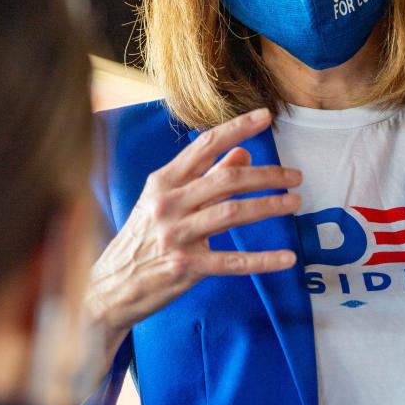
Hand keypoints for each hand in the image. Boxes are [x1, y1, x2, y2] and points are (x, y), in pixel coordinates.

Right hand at [86, 107, 300, 367]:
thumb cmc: (141, 241)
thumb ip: (205, 177)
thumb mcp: (164, 202)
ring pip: (232, 213)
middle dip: (267, 175)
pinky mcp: (184, 267)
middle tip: (296, 177)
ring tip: (295, 203)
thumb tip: (243, 154)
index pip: (205, 145)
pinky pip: (232, 261)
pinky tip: (287, 258)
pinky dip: (262, 260)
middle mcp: (168, 203)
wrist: (108, 288)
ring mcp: (175, 235)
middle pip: (227, 179)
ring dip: (269, 206)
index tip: (267, 116)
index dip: (237, 128)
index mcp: (163, 182)